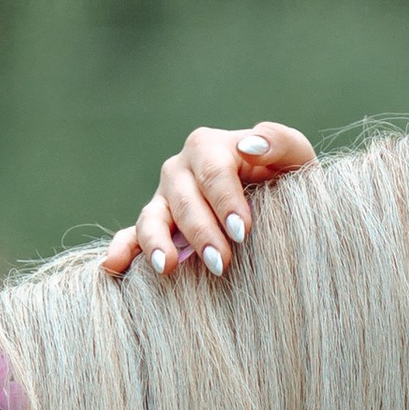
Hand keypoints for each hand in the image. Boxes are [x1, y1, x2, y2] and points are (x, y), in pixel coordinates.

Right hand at [100, 121, 315, 279]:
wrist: (277, 206)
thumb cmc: (285, 180)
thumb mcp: (294, 157)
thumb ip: (281, 141)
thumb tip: (250, 145)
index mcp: (210, 148)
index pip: (214, 171)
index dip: (226, 200)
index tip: (244, 231)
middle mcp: (180, 171)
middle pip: (184, 198)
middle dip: (201, 231)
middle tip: (222, 263)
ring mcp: (163, 200)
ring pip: (152, 217)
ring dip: (158, 242)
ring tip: (169, 267)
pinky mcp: (154, 227)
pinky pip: (131, 236)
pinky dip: (122, 250)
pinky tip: (114, 267)